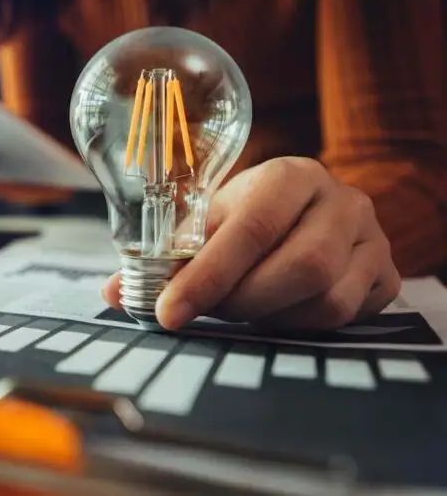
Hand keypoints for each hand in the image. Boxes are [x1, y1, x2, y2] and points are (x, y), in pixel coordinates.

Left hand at [103, 157, 400, 330]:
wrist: (314, 212)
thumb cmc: (252, 217)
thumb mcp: (211, 221)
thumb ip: (165, 255)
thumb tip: (114, 293)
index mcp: (291, 175)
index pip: (250, 228)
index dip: (206, 275)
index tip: (168, 311)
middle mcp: (341, 200)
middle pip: (300, 266)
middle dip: (241, 301)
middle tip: (206, 311)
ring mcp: (372, 238)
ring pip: (326, 299)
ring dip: (269, 317)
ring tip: (238, 309)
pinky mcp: (387, 275)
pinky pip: (345, 318)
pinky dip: (299, 325)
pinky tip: (274, 314)